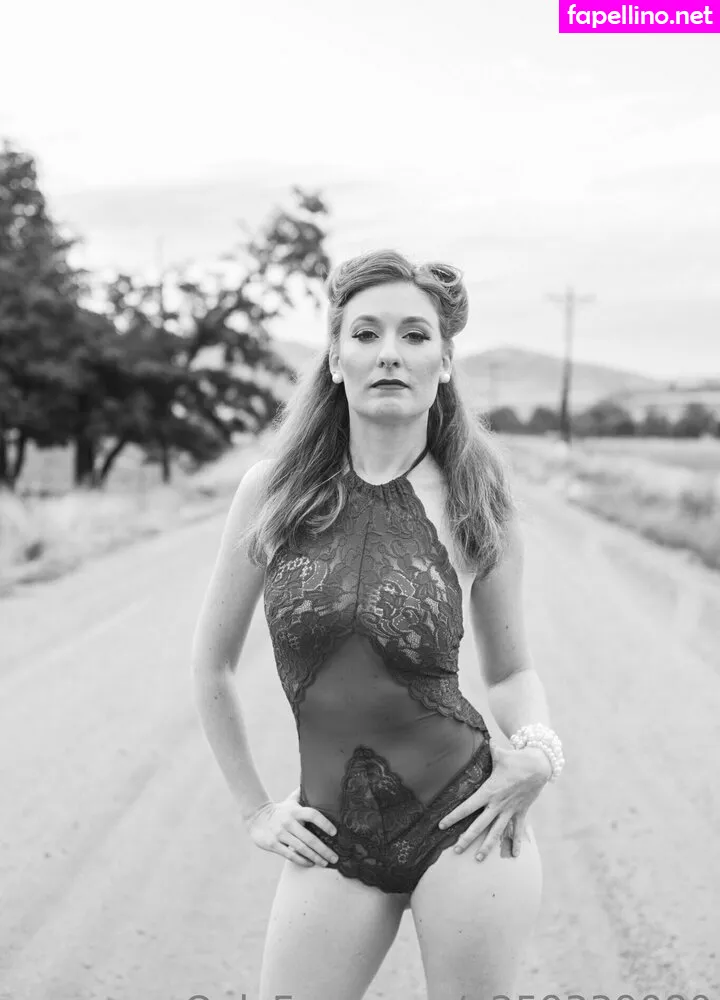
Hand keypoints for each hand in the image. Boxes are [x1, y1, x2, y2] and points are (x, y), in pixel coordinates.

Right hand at [246, 787, 339, 867]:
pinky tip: (311, 863)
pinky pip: (290, 855)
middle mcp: (289, 822)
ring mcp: (280, 834)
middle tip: (335, 857)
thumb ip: (303, 793)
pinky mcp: (273, 844)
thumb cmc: (280, 810)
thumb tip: (317, 781)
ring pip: (302, 848)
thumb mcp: (291, 800)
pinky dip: (302, 860)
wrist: (256, 817)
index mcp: (295, 810)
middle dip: (324, 850)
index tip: (335, 832)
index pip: (313, 815)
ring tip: (325, 863)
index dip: (325, 823)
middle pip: (310, 838)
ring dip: (315, 857)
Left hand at [437, 738, 550, 861]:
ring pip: (497, 832)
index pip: (467, 806)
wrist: (539, 766)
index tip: (442, 825)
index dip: (454, 816)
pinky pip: (518, 830)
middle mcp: (498, 804)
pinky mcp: (521, 812)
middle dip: (467, 838)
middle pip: (479, 825)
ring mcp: (510, 810)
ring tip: (478, 859)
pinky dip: (517, 843)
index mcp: (489, 791)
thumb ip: (489, 751)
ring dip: (487, 846)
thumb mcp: (500, 754)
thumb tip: (483, 740)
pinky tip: (515, 856)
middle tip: (456, 850)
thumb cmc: (516, 759)